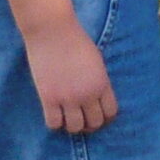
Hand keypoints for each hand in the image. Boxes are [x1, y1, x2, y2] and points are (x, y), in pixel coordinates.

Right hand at [25, 18, 116, 133]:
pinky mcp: (49, 98)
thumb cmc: (75, 40)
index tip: (97, 115)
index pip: (111, 113)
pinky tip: (54, 113)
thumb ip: (98, 81)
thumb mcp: (96, 61)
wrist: (52, 31)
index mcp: (102, 84)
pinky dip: (55, 122)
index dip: (105, 118)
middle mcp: (87, 94)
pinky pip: (54, 124)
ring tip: (67, 117)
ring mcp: (68, 98)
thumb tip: (96, 99)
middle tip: (81, 118)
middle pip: (94, 123)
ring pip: (74, 128)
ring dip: (72, 125)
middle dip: (89, 124)